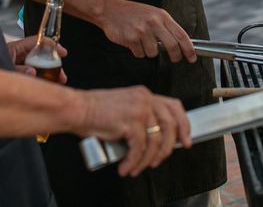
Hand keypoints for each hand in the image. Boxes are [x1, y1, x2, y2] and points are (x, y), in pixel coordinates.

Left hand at [7, 36, 68, 82]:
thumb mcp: (4, 67)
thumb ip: (19, 71)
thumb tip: (33, 72)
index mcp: (15, 47)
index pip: (37, 41)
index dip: (52, 45)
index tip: (62, 52)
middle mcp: (17, 55)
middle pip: (40, 57)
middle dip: (53, 66)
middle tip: (62, 76)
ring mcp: (16, 65)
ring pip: (37, 68)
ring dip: (47, 75)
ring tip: (56, 84)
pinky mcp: (14, 74)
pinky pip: (30, 76)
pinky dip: (39, 81)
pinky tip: (45, 88)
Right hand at [76, 86, 190, 176]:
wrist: (77, 109)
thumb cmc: (95, 112)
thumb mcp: (124, 107)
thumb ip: (141, 117)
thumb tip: (157, 140)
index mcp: (144, 94)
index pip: (173, 106)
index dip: (183, 124)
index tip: (185, 139)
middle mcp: (145, 99)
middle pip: (171, 124)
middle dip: (170, 146)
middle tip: (162, 159)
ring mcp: (139, 110)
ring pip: (156, 141)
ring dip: (148, 159)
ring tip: (137, 167)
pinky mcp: (131, 123)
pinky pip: (139, 149)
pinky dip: (134, 162)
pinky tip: (126, 167)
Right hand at [100, 0, 195, 61]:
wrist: (110, 10)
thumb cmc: (133, 13)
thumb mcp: (153, 14)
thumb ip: (165, 26)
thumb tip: (179, 44)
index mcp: (161, 16)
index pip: (181, 34)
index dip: (189, 48)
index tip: (192, 57)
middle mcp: (153, 22)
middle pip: (172, 46)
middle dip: (175, 56)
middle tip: (175, 59)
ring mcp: (142, 31)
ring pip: (154, 53)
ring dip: (149, 51)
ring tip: (142, 41)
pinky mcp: (131, 39)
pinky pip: (140, 54)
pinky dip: (137, 51)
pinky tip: (132, 41)